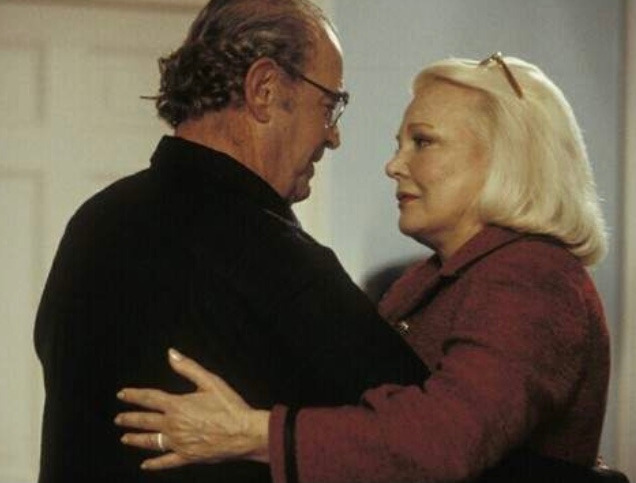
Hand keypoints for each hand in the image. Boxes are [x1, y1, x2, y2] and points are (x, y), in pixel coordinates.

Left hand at [115, 348, 269, 469]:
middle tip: (118, 418)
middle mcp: (173, 425)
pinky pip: (165, 462)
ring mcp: (178, 443)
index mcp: (177, 405)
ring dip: (136, 439)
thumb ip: (188, 367)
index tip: (122, 394)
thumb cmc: (229, 406)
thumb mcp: (210, 381)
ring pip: (151, 442)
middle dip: (130, 418)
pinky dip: (154, 464)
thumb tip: (171, 353)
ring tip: (125, 438)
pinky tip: (145, 464)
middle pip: (145, 421)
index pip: (149, 398)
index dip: (134, 395)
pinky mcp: (187, 457)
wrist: (243, 433)